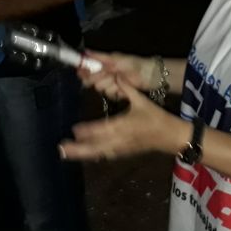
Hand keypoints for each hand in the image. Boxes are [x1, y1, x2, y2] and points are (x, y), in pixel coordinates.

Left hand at [59, 76, 181, 160]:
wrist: (169, 136)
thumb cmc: (156, 117)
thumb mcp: (142, 101)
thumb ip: (127, 88)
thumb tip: (117, 75)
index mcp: (124, 124)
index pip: (102, 128)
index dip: (88, 130)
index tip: (74, 129)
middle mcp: (119, 139)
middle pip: (95, 146)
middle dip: (78, 149)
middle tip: (61, 148)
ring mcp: (120, 148)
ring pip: (98, 153)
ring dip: (82, 154)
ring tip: (66, 154)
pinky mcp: (123, 153)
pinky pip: (105, 155)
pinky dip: (93, 155)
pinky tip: (83, 155)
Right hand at [78, 51, 156, 90]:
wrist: (150, 75)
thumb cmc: (134, 63)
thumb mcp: (117, 59)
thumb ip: (100, 57)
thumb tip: (85, 51)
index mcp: (105, 64)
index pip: (88, 69)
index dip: (84, 72)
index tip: (82, 73)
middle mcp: (106, 74)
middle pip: (92, 81)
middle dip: (101, 79)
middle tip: (111, 75)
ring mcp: (112, 83)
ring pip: (101, 89)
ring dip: (111, 85)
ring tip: (120, 80)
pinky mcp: (118, 92)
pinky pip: (111, 95)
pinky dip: (117, 92)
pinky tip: (124, 88)